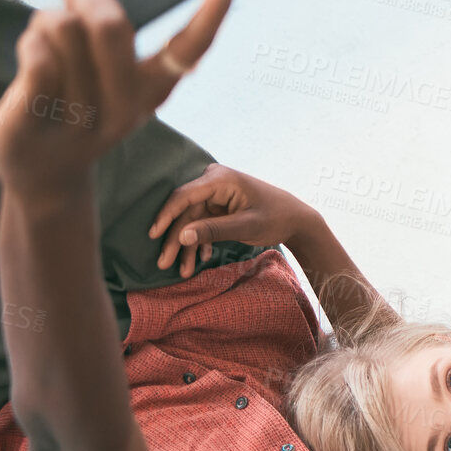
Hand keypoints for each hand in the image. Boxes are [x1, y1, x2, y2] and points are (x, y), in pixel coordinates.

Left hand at [0, 0, 235, 196]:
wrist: (41, 169)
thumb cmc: (72, 98)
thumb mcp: (94, 50)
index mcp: (154, 87)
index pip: (191, 47)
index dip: (212, 10)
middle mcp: (130, 105)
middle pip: (111, 23)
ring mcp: (87, 114)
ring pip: (63, 27)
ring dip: (47, 23)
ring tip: (48, 48)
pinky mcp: (43, 116)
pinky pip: (40, 54)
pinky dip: (30, 44)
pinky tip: (31, 62)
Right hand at [150, 163, 321, 277]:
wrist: (297, 219)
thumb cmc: (276, 217)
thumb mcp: (246, 226)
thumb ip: (215, 230)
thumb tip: (182, 236)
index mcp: (220, 179)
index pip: (184, 196)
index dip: (166, 216)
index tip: (153, 236)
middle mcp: (213, 182)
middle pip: (185, 211)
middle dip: (176, 239)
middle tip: (163, 264)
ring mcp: (215, 194)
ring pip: (192, 221)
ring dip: (188, 246)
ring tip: (183, 271)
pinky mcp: (218, 206)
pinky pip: (202, 223)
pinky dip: (201, 242)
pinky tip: (202, 258)